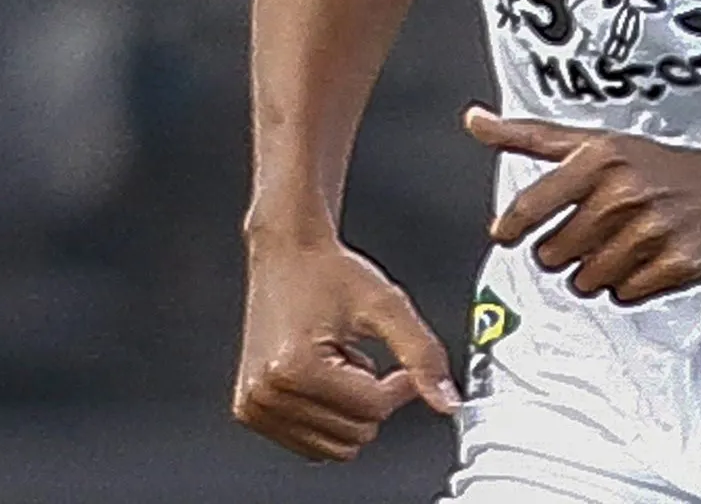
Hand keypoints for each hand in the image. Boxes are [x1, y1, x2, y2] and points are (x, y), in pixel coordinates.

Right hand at [233, 232, 456, 461]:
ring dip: (349, 409)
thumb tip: (447, 401)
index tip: (402, 366)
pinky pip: (311, 443)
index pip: (372, 410)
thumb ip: (422, 355)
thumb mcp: (386, 306)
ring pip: (335, 446)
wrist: (289, 254)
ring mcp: (255, 406)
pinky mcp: (252, 410)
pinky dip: (329, 416)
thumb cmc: (328, 273)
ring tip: (339, 365)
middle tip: (365, 359)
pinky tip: (323, 378)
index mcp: (294, 367)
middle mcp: (266, 393)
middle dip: (372, 398)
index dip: (399, 386)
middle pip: (354, 433)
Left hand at [464, 106, 700, 303]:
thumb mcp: (595, 141)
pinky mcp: (675, 265)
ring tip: (623, 244)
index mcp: (599, 158)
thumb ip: (529, 136)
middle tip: (592, 233)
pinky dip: (628, 286)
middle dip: (565, 251)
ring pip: (585, 281)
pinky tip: (645, 259)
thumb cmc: (660, 166)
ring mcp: (651, 230)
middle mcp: (623, 192)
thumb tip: (473, 120)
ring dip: (596, 272)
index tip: (507, 235)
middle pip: (553, 254)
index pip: (530, 205)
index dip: (513, 228)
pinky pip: (622, 296)